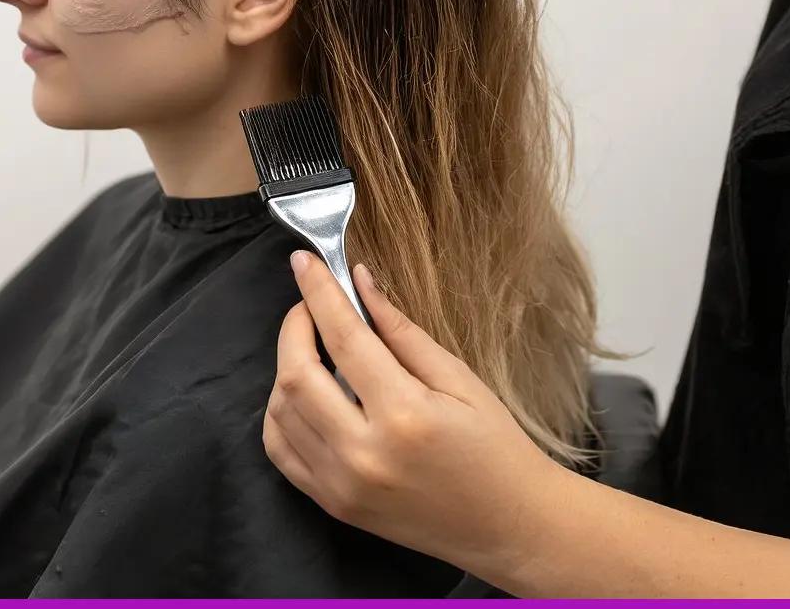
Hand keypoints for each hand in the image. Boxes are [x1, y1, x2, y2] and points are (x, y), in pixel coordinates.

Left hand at [263, 251, 571, 582]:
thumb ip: (402, 331)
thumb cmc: (495, 447)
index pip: (343, 337)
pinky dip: (280, 413)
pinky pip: (281, 451)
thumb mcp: (459, 378)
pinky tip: (305, 394)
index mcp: (403, 415)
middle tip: (310, 305)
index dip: (317, 292)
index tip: (304, 261)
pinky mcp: (332, 505)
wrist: (510, 527)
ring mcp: (341, 486)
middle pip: (295, 375)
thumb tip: (361, 281)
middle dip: (294, 326)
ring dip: (285, 367)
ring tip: (314, 348)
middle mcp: (363, 454)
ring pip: (279, 412)